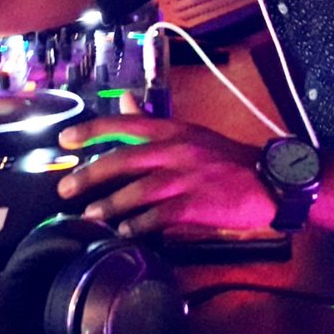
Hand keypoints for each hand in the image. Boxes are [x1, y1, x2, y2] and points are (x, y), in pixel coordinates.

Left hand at [55, 94, 275, 235]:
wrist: (268, 181)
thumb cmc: (226, 158)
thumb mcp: (189, 131)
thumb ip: (153, 119)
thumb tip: (123, 100)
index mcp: (173, 130)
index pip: (126, 124)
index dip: (92, 130)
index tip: (65, 139)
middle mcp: (175, 150)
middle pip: (123, 159)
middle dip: (90, 175)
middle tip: (65, 189)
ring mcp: (185, 178)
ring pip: (137, 190)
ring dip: (109, 205)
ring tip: (89, 216)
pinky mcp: (195, 205)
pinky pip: (158, 216)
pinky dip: (138, 225)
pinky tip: (124, 233)